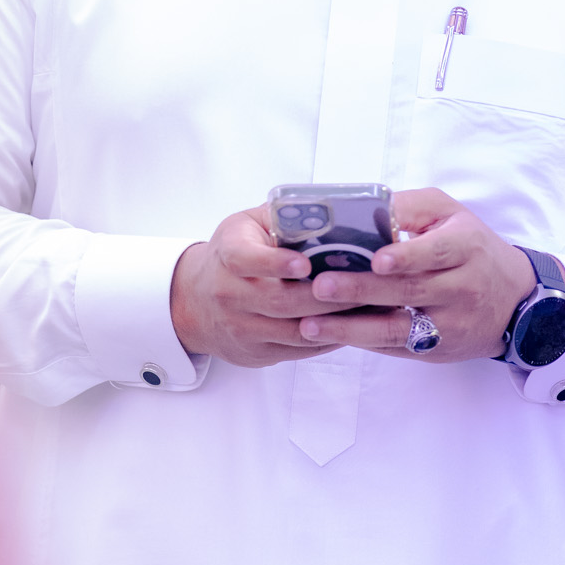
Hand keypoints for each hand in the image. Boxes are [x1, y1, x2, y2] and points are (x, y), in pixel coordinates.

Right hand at [169, 205, 353, 367]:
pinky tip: (355, 326)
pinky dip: (330, 339)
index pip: (245, 260)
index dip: (275, 263)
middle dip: (326, 295)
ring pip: (294, 331)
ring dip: (335, 321)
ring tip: (370, 307)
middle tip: (363, 285)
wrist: (194, 301)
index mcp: (228, 255)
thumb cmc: (233, 253)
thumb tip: (331, 211)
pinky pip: (299, 351)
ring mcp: (242, 328)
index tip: (304, 264)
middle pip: (280, 301)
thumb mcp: (247, 226)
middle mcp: (229, 294)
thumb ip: (282, 217)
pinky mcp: (257, 352)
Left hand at [297, 188, 534, 363]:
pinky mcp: (438, 349)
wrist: (514, 299)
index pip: (436, 253)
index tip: (375, 260)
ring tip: (311, 324)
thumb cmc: (472, 247)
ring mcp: (451, 324)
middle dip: (361, 290)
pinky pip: (397, 348)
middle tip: (320, 286)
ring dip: (352, 328)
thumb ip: (411, 207)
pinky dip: (362, 342)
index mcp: (466, 247)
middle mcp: (462, 288)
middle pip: (409, 291)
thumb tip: (364, 206)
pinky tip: (331, 336)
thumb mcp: (451, 215)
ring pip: (399, 329)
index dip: (407, 257)